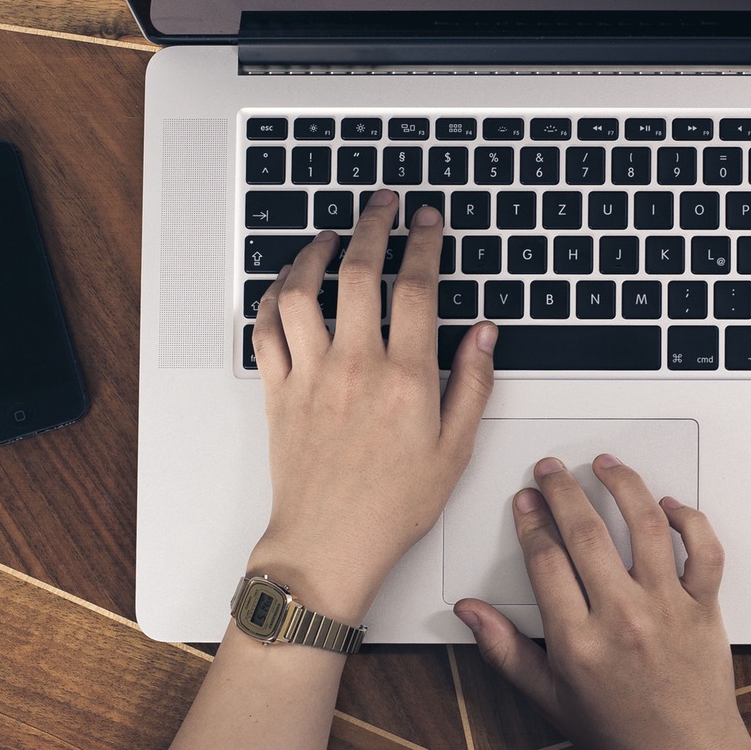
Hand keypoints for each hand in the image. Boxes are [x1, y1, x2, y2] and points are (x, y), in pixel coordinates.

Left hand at [249, 191, 496, 616]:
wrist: (329, 545)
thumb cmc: (392, 507)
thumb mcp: (455, 450)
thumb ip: (473, 384)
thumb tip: (484, 334)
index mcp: (407, 378)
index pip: (418, 288)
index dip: (424, 243)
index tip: (427, 221)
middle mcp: (356, 367)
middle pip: (360, 272)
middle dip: (374, 225)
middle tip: (383, 204)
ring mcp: (311, 375)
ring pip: (302, 290)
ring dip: (314, 252)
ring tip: (330, 236)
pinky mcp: (278, 391)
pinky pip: (266, 328)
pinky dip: (273, 297)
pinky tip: (287, 285)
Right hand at [454, 455, 750, 749]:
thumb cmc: (621, 734)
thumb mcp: (549, 699)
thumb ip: (505, 650)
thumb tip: (469, 612)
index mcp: (578, 642)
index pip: (545, 559)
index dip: (530, 521)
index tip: (525, 501)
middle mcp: (622, 619)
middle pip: (586, 532)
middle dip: (562, 491)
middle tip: (551, 470)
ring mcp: (667, 609)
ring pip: (645, 526)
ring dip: (623, 486)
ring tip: (604, 466)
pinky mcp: (704, 608)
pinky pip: (703, 550)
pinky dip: (689, 520)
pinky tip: (668, 505)